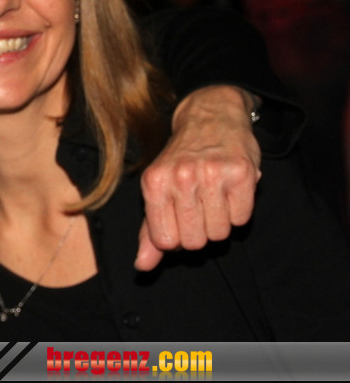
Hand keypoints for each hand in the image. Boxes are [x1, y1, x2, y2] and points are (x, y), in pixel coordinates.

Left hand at [135, 85, 260, 270]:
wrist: (209, 117)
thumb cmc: (180, 160)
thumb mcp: (157, 190)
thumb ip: (149, 231)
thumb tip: (142, 267)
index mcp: (154, 183)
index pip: (166, 242)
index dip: (177, 237)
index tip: (179, 220)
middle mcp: (181, 177)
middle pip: (195, 242)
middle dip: (199, 232)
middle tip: (199, 207)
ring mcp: (212, 173)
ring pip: (220, 233)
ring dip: (220, 222)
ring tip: (214, 197)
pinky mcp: (241, 172)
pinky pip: (242, 218)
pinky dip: (239, 211)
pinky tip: (230, 191)